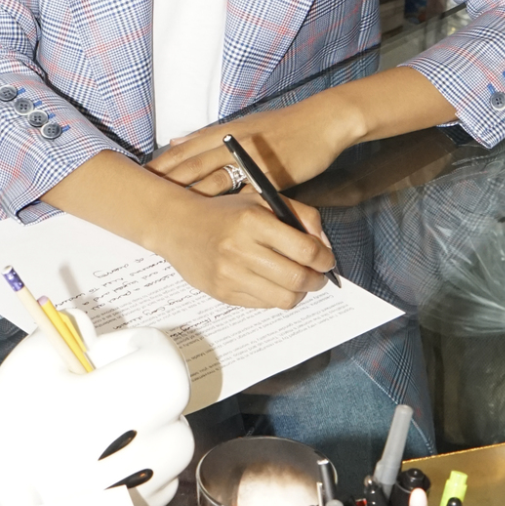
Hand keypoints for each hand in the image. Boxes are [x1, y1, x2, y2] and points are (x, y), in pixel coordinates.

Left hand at [152, 98, 360, 198]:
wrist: (322, 122)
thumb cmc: (285, 126)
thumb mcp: (243, 123)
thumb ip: (209, 136)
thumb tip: (177, 141)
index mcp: (225, 131)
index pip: (185, 149)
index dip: (162, 165)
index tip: (139, 178)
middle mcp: (233, 144)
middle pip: (192, 164)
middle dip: (167, 182)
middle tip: (143, 199)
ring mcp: (251, 160)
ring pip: (214, 179)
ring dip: (192, 196)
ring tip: (171, 215)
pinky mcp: (270, 176)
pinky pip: (246, 194)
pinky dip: (230, 207)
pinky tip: (217, 220)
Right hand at [160, 188, 335, 309]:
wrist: (178, 227)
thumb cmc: (223, 213)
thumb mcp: (262, 200)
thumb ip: (299, 216)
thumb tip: (324, 245)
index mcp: (253, 221)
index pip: (305, 250)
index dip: (324, 259)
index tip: (327, 260)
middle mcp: (241, 249)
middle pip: (297, 278)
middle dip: (317, 280)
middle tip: (319, 276)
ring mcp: (230, 275)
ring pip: (284, 298)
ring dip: (300, 293)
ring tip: (298, 283)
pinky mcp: (223, 293)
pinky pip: (264, 305)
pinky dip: (276, 297)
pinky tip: (273, 284)